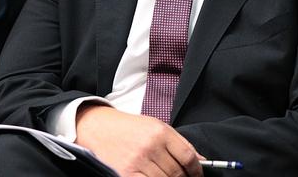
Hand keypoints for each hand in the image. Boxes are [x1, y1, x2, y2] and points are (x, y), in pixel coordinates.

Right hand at [76, 105, 203, 176]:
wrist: (96, 127)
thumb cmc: (127, 127)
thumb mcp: (153, 126)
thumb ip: (178, 142)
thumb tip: (202, 162)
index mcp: (159, 131)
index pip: (189, 157)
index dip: (196, 170)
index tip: (196, 175)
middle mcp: (150, 146)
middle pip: (178, 172)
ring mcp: (138, 161)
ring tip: (160, 174)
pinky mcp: (126, 173)